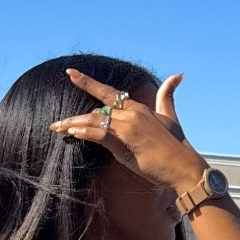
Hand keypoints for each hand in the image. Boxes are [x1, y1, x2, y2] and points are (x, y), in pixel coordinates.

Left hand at [50, 70, 202, 192]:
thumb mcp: (170, 117)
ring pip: (94, 120)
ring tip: (57, 128)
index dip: (89, 83)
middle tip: (55, 120)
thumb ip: (168, 95)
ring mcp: (128, 126)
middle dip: (74, 115)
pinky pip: (99, 133)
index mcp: (138, 107)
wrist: (183, 165)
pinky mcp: (126, 141)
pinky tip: (72, 132)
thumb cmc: (176, 145)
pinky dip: (84, 132)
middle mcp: (131, 113)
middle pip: (96, 109)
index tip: (71, 74)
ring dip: (74, 124)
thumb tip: (177, 75)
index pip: (109, 93)